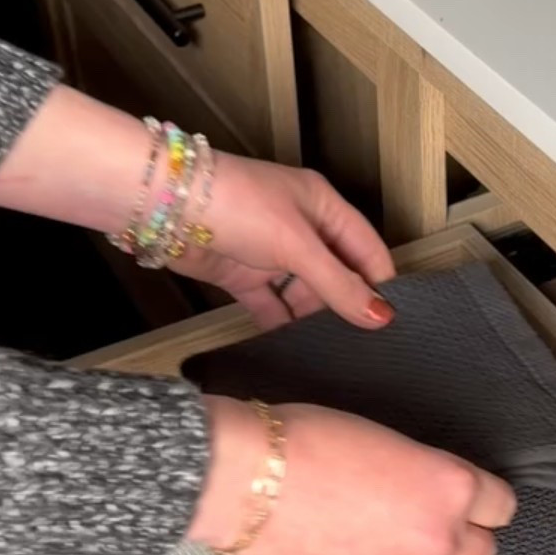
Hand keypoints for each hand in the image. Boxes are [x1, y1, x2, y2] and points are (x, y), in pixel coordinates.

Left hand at [170, 154, 395, 329]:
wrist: (165, 206)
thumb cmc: (235, 204)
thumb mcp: (296, 245)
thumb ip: (337, 283)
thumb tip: (380, 316)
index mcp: (323, 206)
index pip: (366, 248)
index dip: (378, 282)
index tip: (390, 323)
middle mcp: (300, 228)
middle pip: (336, 273)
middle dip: (345, 304)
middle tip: (361, 344)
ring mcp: (270, 252)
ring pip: (303, 292)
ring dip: (312, 317)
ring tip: (327, 350)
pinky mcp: (242, 274)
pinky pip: (270, 304)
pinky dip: (280, 323)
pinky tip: (291, 346)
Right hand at [190, 398, 516, 554]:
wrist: (247, 480)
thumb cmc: (308, 440)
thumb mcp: (385, 438)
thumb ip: (419, 472)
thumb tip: (419, 489)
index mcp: (448, 487)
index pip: (501, 506)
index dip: (485, 499)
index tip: (473, 497)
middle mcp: (433, 537)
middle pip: (481, 553)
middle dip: (464, 537)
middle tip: (434, 519)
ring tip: (389, 537)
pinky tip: (348, 547)